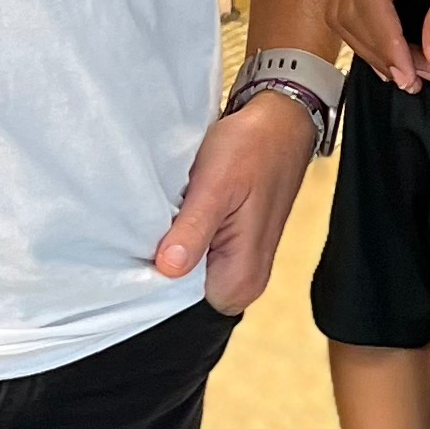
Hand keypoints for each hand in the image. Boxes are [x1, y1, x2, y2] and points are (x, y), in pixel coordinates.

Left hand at [153, 89, 320, 310]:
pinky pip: (197, 257)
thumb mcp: (216, 184)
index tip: (149, 244)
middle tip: (163, 219)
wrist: (280, 123)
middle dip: (166, 260)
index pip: (182, 305)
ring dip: (175, 246)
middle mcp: (246, 281)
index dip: (159, 277)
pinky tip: (183, 212)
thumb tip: (168, 268)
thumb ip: (194, 231)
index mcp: (244, 278)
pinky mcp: (235, 250)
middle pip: (184, 292)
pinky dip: (184, 236)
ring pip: (188, 274)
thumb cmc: (252, 148)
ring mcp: (241, 267)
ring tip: (175, 211)